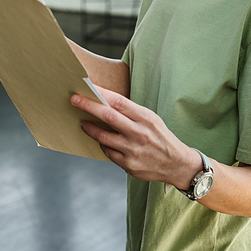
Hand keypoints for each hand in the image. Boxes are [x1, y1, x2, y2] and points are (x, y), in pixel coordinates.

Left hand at [71, 87, 198, 186]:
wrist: (176, 163)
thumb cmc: (160, 137)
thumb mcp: (151, 119)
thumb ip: (131, 112)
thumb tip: (105, 102)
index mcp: (145, 118)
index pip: (119, 101)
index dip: (101, 93)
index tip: (87, 86)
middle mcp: (138, 133)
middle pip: (108, 116)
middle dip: (88, 106)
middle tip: (74, 100)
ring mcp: (132, 150)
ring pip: (103, 136)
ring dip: (89, 128)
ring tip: (83, 123)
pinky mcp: (128, 164)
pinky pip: (108, 152)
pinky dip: (103, 144)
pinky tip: (103, 141)